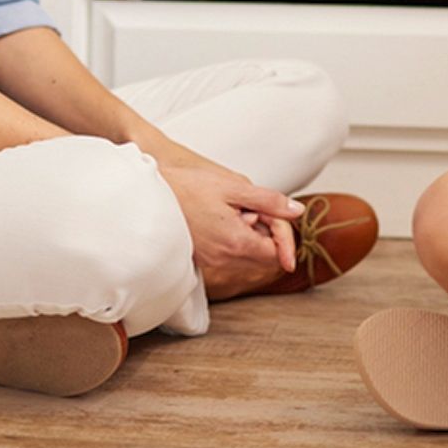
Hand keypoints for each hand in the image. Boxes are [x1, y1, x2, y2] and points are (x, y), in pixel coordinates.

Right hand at [157, 162, 301, 289]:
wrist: (150, 193)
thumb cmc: (188, 187)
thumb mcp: (234, 187)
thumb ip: (270, 201)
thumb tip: (297, 212)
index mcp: (236, 242)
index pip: (275, 253)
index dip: (284, 238)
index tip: (285, 223)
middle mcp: (224, 258)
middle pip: (262, 258)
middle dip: (265, 234)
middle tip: (252, 208)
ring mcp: (210, 261)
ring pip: (246, 256)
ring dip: (249, 236)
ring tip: (232, 211)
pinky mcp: (200, 258)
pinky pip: (228, 254)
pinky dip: (233, 239)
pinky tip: (220, 218)